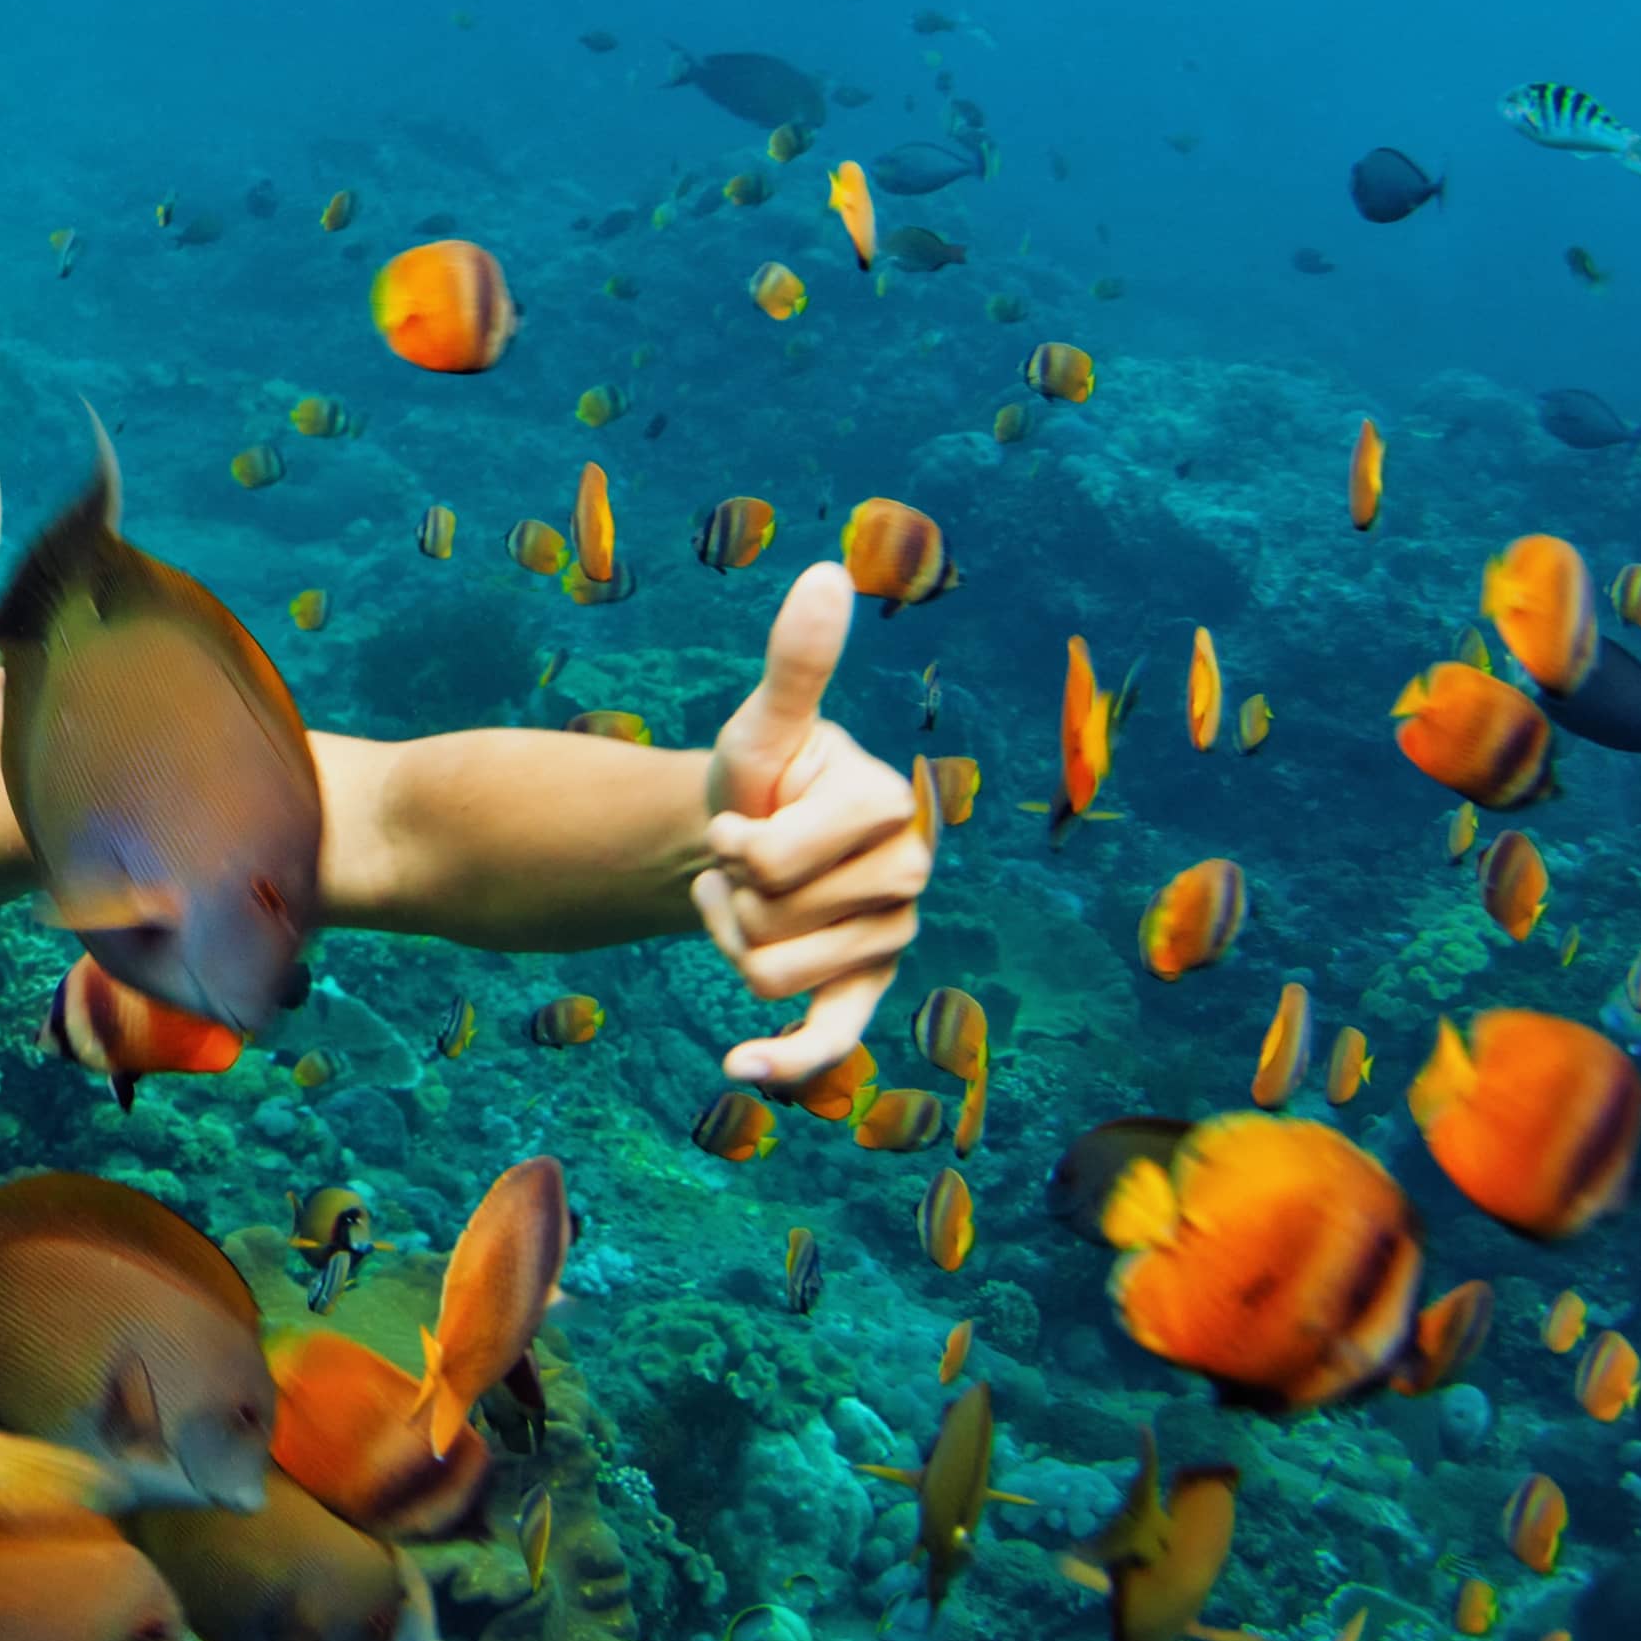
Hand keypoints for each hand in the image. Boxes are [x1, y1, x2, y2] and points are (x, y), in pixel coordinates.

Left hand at [696, 563, 931, 1086]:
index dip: (733, 849)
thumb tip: (826, 572)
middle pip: (772, 928)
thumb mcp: (767, 722)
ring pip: (769, 978)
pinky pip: (830, 1040)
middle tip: (745, 865)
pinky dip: (785, 1061)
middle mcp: (910, 878)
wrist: (746, 834)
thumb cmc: (763, 775)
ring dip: (730, 942)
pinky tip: (737, 1068)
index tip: (744, 820)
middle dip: (730, 898)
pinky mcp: (864, 994)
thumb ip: (796, 660)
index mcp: (893, 809)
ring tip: (749, 902)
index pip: (776, 862)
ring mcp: (891, 941)